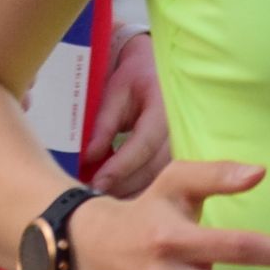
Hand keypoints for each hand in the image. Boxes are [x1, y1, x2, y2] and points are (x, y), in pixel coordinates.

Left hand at [84, 32, 170, 196]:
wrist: (156, 70)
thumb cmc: (134, 78)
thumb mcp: (115, 93)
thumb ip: (103, 126)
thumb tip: (88, 158)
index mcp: (163, 110)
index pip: (143, 144)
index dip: (120, 167)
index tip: (97, 183)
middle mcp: (178, 131)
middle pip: (152, 168)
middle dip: (121, 185)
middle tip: (91, 197)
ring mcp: (180, 145)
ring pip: (157, 179)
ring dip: (129, 192)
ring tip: (101, 199)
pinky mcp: (176, 156)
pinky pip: (158, 179)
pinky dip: (137, 189)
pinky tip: (117, 195)